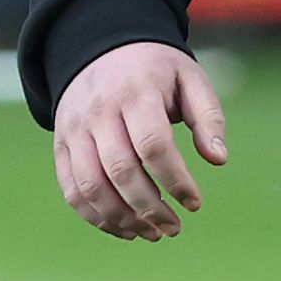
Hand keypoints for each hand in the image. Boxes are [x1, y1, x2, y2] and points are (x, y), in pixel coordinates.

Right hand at [49, 40, 227, 241]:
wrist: (99, 46)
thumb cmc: (155, 70)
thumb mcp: (190, 78)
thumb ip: (208, 117)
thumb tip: (218, 160)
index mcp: (135, 93)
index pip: (152, 144)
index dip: (174, 179)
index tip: (194, 203)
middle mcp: (99, 111)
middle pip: (120, 170)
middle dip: (149, 207)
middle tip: (174, 228)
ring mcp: (75, 130)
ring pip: (91, 186)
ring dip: (122, 219)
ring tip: (152, 234)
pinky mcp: (61, 145)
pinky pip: (72, 189)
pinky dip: (96, 217)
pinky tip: (125, 229)